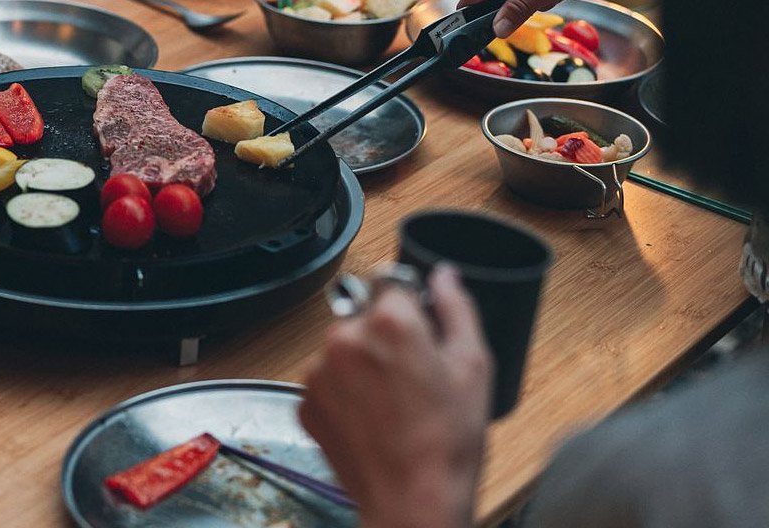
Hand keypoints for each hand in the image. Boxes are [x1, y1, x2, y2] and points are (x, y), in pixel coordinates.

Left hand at [299, 265, 491, 527]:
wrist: (412, 503)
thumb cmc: (447, 442)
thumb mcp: (473, 367)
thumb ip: (456, 308)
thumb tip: (444, 275)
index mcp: (389, 319)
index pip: (394, 284)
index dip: (412, 309)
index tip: (421, 336)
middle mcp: (344, 336)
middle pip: (365, 316)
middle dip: (385, 338)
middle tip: (410, 379)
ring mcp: (318, 369)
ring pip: (343, 348)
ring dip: (361, 364)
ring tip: (390, 404)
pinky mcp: (304, 399)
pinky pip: (325, 380)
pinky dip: (343, 393)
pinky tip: (370, 419)